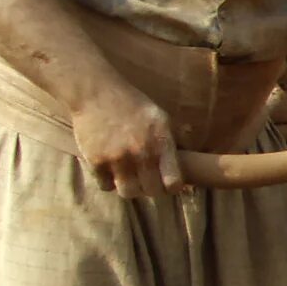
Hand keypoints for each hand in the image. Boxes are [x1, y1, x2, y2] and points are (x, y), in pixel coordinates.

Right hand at [71, 80, 182, 199]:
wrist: (97, 92)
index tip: (168, 182)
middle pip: (151, 191)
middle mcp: (141, 153)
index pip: (174, 182)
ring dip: (130, 187)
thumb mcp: (161, 117)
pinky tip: (111, 168)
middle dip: (151, 188)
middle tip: (147, 179)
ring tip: (129, 176)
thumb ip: (176, 140)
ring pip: (128, 192)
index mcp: (161, 142)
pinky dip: (108, 180)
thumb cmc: (133, 105)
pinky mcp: (96, 162)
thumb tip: (190, 163)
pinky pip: (106, 186)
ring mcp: (117, 159)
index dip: (172, 186)